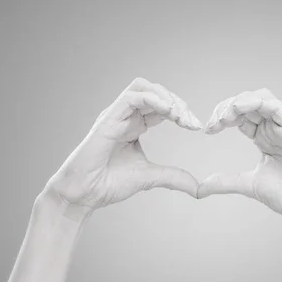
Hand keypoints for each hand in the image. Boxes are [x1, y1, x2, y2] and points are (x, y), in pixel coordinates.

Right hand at [42, 78, 201, 216]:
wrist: (84, 195)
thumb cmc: (108, 183)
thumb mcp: (150, 178)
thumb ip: (173, 178)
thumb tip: (197, 188)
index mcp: (134, 125)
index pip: (162, 106)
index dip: (181, 112)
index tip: (196, 127)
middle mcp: (125, 116)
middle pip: (156, 92)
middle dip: (177, 102)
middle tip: (190, 121)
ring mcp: (116, 115)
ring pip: (142, 86)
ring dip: (165, 96)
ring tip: (179, 114)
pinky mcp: (107, 119)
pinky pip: (130, 97)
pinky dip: (151, 99)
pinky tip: (167, 111)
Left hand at [198, 88, 281, 226]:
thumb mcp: (248, 185)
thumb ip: (225, 182)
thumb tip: (199, 188)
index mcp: (263, 138)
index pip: (240, 116)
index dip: (221, 118)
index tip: (208, 130)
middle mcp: (274, 129)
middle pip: (247, 103)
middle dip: (226, 108)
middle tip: (213, 122)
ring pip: (261, 98)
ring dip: (239, 102)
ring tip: (225, 115)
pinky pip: (276, 106)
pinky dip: (256, 102)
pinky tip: (239, 109)